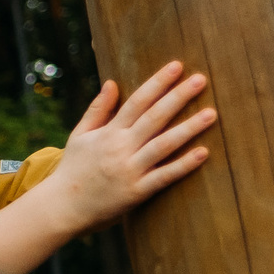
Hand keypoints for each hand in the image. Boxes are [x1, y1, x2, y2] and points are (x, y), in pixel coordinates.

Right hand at [49, 61, 216, 229]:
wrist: (62, 207)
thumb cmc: (73, 168)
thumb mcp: (80, 135)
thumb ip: (98, 109)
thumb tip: (112, 83)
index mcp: (109, 132)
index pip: (137, 101)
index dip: (157, 83)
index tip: (176, 66)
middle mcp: (120, 148)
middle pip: (154, 118)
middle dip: (178, 97)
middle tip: (201, 80)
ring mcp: (129, 170)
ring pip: (164, 145)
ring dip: (189, 128)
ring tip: (211, 113)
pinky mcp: (136, 192)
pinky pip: (164, 176)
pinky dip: (183, 165)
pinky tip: (203, 153)